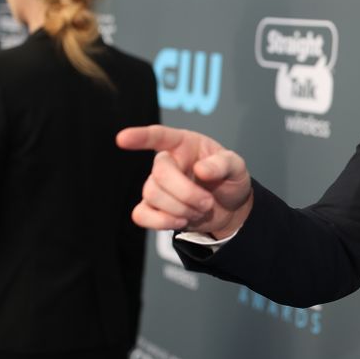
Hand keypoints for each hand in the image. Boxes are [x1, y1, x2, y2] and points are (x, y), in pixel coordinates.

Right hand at [117, 125, 253, 238]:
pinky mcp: (152, 208)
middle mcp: (167, 162)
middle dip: (186, 193)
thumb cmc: (229, 179)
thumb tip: (201, 170)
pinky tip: (181, 221)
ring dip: (181, 209)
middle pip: (159, 174)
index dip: (140, 136)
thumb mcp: (237, 167)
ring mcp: (156, 186)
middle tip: (208, 203)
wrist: (230, 208)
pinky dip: (162, 222)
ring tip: (200, 210)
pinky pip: (141, 215)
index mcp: (184, 144)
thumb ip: (223, 164)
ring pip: (152, 195)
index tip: (122, 138)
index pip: (159, 136)